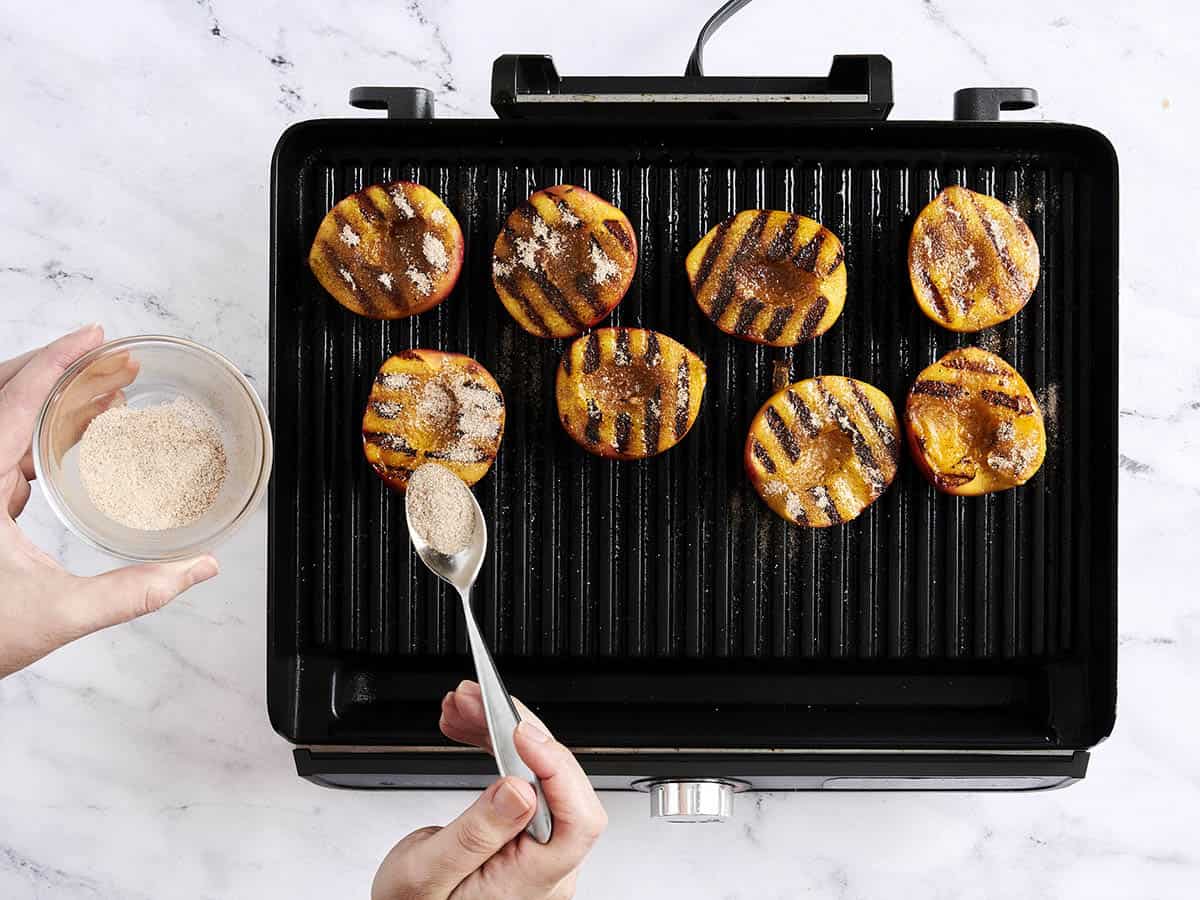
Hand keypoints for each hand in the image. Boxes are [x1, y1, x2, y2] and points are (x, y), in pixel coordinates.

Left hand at [0, 325, 219, 678]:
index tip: (96, 337)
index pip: (17, 400)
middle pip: (7, 395)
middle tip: (115, 361)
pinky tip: (76, 437)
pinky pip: (6, 445)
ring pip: (7, 418)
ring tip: (106, 393)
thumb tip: (195, 569)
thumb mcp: (56, 613)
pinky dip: (42, 429)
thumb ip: (133, 591)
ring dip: (54, 399)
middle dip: (64, 370)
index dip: (60, 362)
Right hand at [372, 681, 607, 899]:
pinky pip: (523, 780)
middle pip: (558, 785)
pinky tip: (470, 728)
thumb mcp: (425, 875)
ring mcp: (537, 848)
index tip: (521, 732)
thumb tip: (519, 789)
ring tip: (463, 707)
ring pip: (539, 774)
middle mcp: (546, 867)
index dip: (557, 768)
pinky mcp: (523, 832)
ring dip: (502, 733)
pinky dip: (497, 749)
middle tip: (476, 700)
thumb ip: (473, 836)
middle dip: (518, 732)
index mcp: (530, 883)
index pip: (577, 822)